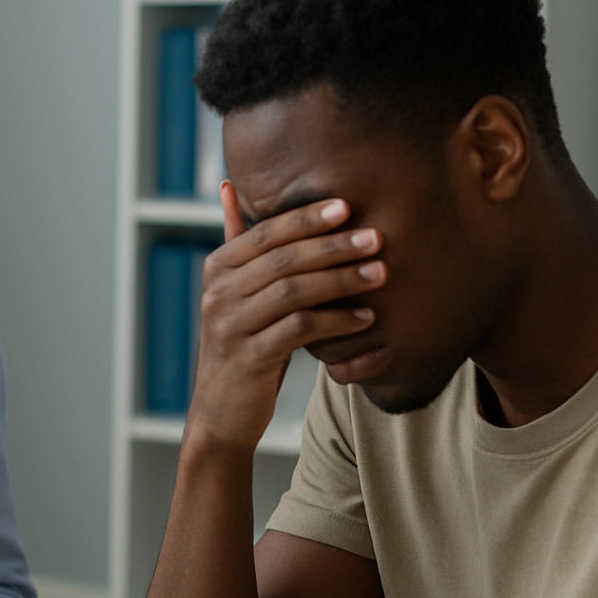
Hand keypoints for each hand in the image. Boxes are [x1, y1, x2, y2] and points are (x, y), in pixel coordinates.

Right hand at [187, 183, 384, 450]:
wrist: (221, 410)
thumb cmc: (242, 342)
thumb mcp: (235, 291)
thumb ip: (238, 243)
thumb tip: (229, 187)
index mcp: (217, 269)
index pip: (265, 232)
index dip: (306, 218)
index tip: (347, 205)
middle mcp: (217, 293)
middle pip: (283, 259)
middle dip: (333, 246)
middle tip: (375, 238)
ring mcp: (229, 326)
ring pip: (293, 291)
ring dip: (342, 280)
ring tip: (380, 273)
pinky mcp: (249, 357)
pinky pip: (299, 330)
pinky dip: (336, 320)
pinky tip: (365, 316)